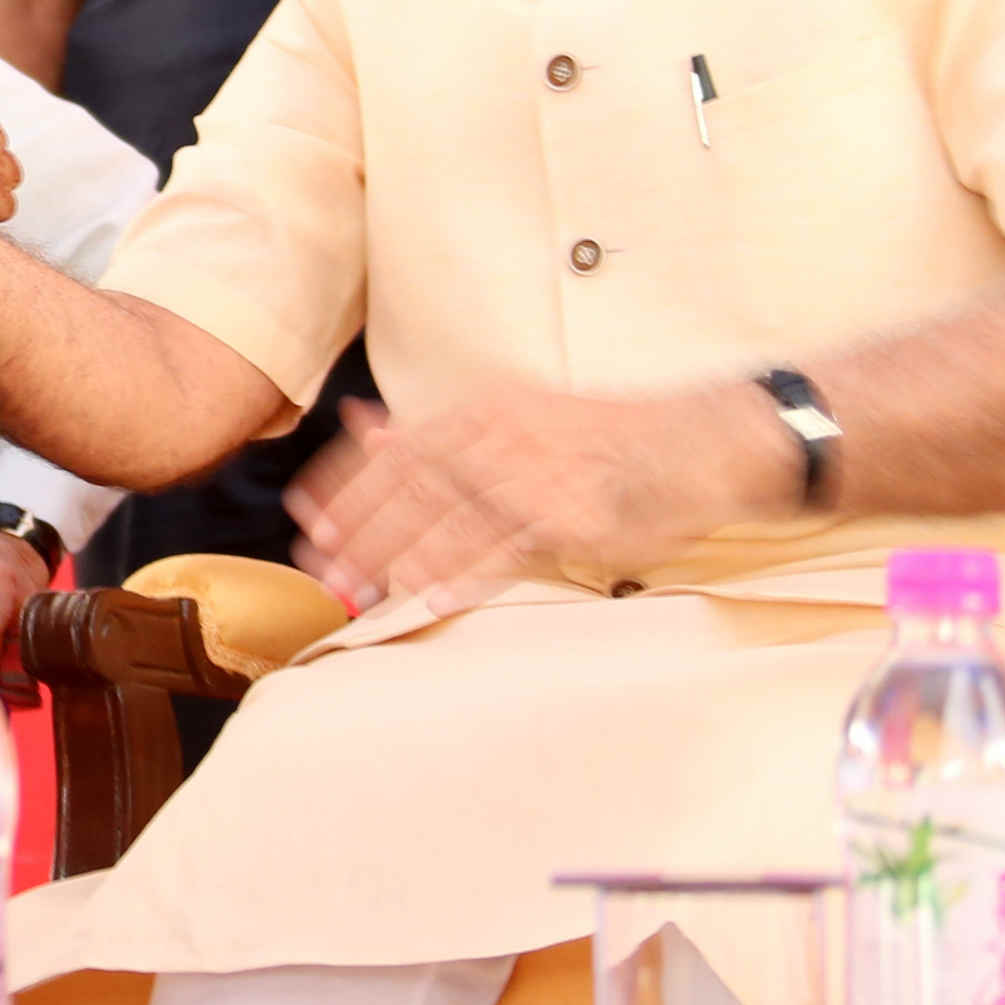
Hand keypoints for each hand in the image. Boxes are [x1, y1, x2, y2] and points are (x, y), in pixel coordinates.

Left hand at [286, 380, 791, 621]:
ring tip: (359, 591)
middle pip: (412, 484)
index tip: (305, 519)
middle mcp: (505, 432)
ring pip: (451, 518)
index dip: (346, 485)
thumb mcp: (517, 416)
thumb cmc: (603, 442)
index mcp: (485, 408)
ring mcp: (539, 472)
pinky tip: (432, 595)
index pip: (396, 447)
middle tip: (320, 568)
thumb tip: (364, 429)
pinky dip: (466, 573)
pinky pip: (508, 548)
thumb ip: (441, 430)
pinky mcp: (574, 513)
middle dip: (359, 529)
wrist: (699, 443)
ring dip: (398, 557)